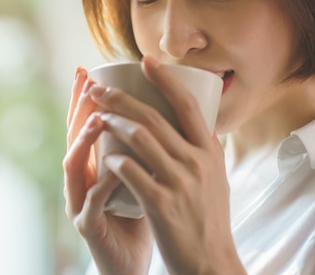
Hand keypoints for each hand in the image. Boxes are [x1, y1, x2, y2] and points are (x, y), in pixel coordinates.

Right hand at [63, 66, 152, 274]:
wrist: (140, 263)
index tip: (91, 70)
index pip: (88, 126)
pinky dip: (104, 181)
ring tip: (98, 117)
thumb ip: (152, 152)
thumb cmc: (146, 218)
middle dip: (79, 107)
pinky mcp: (87, 225)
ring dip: (85, 139)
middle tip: (87, 83)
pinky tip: (114, 164)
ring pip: (75, 165)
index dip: (87, 99)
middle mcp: (84, 180)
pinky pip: (94, 200)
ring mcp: (81, 202)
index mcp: (96, 167)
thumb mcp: (148, 178)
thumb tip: (178, 119)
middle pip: (74, 138)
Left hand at [90, 56, 245, 274]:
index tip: (145, 60)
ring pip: (139, 139)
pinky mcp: (162, 205)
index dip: (166, 79)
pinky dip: (114, 160)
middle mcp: (197, 162)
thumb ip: (206, 150)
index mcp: (210, 151)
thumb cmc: (209, 218)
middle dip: (120, 98)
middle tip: (98, 90)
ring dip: (112, 123)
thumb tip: (200, 122)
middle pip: (154, 117)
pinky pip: (130, 172)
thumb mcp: (217, 178)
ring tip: (96, 117)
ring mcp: (180, 183)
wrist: (210, 262)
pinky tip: (104, 157)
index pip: (187, 105)